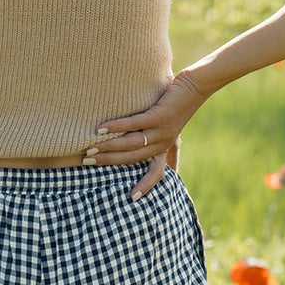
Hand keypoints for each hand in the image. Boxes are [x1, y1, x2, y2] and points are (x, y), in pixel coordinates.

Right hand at [87, 73, 209, 197]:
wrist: (198, 85)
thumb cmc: (180, 103)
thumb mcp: (173, 127)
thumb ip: (168, 143)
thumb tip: (166, 160)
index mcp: (165, 147)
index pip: (156, 173)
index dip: (145, 186)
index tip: (132, 198)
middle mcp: (163, 142)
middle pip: (133, 158)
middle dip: (109, 161)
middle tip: (87, 162)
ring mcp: (162, 129)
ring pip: (131, 144)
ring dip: (108, 147)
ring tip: (90, 148)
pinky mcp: (160, 115)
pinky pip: (134, 124)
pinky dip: (117, 126)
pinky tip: (101, 128)